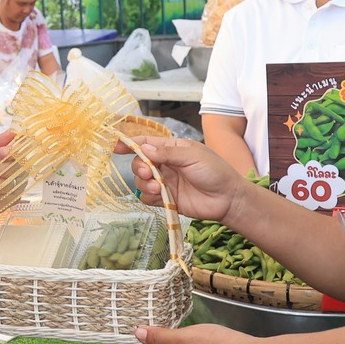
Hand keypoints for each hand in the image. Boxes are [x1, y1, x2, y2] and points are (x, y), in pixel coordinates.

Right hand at [125, 136, 247, 222]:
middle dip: (139, 167)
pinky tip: (160, 196)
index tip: (116, 147)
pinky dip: (149, 196)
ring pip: (141, 181)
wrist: (228, 199)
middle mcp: (165, 165)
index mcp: (172, 149)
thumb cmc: (215, 171)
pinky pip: (147, 197)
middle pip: (139, 163)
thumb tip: (144, 149)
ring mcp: (165, 182)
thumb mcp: (192, 156)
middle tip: (149, 174)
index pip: (146, 143)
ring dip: (144, 183)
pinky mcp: (166, 199)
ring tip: (157, 187)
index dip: (130, 144)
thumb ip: (167, 153)